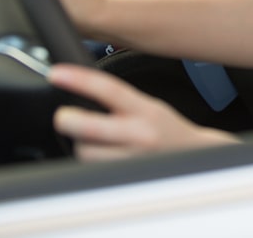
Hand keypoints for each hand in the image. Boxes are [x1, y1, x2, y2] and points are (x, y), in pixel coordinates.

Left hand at [48, 64, 238, 160]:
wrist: (195, 156)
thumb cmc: (167, 129)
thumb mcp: (148, 105)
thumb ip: (120, 100)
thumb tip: (81, 92)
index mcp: (145, 110)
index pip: (109, 90)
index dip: (79, 80)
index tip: (56, 74)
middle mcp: (140, 135)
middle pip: (91, 129)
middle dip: (69, 121)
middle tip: (62, 116)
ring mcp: (133, 160)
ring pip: (88, 154)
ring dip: (80, 145)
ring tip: (86, 139)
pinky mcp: (126, 178)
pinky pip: (94, 171)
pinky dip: (90, 162)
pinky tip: (98, 155)